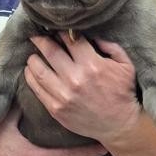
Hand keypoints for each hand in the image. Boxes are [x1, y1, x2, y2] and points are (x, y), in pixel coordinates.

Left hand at [23, 35, 142, 143]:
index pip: (69, 39)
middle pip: (50, 51)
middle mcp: (75, 79)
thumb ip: (110, 46)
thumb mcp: (125, 65)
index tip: (56, 30)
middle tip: (35, 36)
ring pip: (38, 70)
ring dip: (32, 59)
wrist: (119, 125)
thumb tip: (90, 34)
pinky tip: (30, 71)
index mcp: (92, 64)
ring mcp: (63, 95)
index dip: (61, 32)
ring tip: (32, 55)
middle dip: (40, 40)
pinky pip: (36, 89)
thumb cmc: (122, 93)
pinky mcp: (56, 109)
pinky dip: (30, 77)